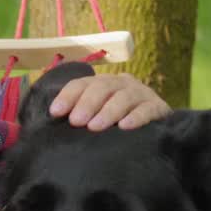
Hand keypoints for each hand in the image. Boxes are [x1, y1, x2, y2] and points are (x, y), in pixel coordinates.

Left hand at [47, 74, 170, 130]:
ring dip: (108, 111)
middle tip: (76, 121)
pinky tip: (125, 127)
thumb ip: (78, 115)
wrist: (158, 127)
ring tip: (95, 127)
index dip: (67, 96)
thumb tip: (51, 120)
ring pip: (124, 97)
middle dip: (87, 103)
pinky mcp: (159, 107)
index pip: (82, 84)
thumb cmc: (117, 123)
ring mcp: (141, 94)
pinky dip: (136, 117)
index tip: (55, 112)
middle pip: (103, 87)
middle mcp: (122, 84)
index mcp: (103, 83)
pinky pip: (147, 110)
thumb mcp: (96, 115)